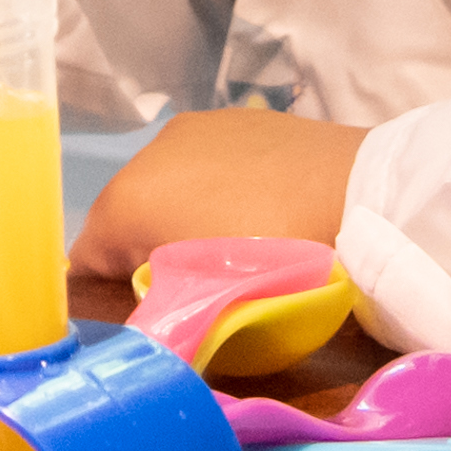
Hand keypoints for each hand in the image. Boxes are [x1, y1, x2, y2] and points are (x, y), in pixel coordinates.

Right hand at [67, 105, 367, 328]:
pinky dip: (229, 192)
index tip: (156, 318)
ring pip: (173, 187)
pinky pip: (216, 166)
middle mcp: (148, 151)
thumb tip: (138, 332)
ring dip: (191, 219)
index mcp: (124, 199)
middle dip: (153, 255)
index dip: (111, 298)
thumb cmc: (274, 266)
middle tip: (207, 292)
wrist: (365, 202)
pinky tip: (271, 217)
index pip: (85, 261)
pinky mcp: (246, 118)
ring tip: (246, 254)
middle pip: (129, 220)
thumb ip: (154, 318)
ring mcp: (199, 126)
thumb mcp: (202, 314)